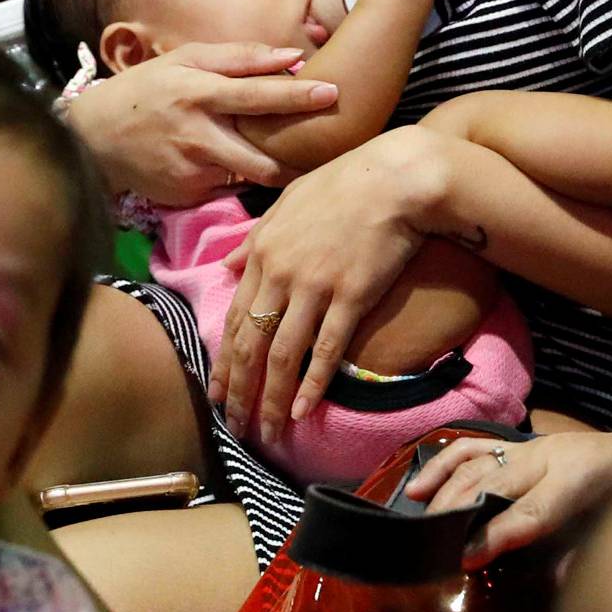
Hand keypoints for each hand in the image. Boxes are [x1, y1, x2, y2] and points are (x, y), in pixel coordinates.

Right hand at [64, 42, 339, 205]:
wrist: (91, 138)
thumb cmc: (144, 90)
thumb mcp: (182, 61)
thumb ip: (237, 58)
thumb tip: (291, 56)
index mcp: (197, 94)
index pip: (257, 95)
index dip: (297, 96)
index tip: (333, 93)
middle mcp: (197, 136)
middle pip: (262, 155)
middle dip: (298, 156)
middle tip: (324, 146)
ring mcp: (192, 171)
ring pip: (251, 177)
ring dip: (274, 170)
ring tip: (290, 159)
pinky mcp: (188, 196)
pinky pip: (228, 188)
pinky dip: (239, 178)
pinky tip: (236, 167)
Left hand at [215, 128, 448, 442]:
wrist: (393, 179)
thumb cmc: (342, 185)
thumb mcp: (285, 205)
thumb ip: (254, 239)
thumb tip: (228, 264)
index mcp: (262, 252)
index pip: (234, 318)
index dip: (224, 361)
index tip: (217, 392)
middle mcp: (281, 273)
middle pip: (251, 343)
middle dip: (239, 390)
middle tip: (235, 426)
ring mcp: (314, 286)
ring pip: (282, 354)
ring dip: (271, 398)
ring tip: (266, 433)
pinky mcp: (350, 296)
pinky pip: (325, 349)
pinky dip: (313, 384)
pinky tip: (302, 412)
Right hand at [405, 425, 611, 565]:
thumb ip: (582, 555)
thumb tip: (553, 584)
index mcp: (578, 483)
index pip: (531, 512)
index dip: (497, 536)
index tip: (467, 559)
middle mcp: (548, 459)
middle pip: (493, 484)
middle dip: (461, 514)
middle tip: (437, 545)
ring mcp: (530, 447)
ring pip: (477, 463)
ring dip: (446, 490)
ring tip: (422, 515)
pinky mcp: (519, 443)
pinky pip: (473, 447)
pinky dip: (444, 464)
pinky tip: (422, 484)